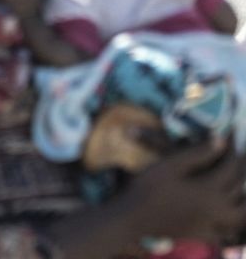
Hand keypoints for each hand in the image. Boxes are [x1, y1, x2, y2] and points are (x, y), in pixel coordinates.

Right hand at [119, 139, 245, 244]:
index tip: (231, 132)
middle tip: (237, 154)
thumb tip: (221, 140)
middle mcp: (216, 207)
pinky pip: (226, 228)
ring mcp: (211, 223)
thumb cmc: (147, 189)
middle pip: (239, 185)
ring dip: (242, 195)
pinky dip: (231, 218)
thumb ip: (197, 153)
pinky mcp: (202, 233)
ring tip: (238, 184)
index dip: (232, 147)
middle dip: (240, 167)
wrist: (131, 220)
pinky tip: (224, 211)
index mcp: (209, 189)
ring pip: (239, 210)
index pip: (230, 165)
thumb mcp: (169, 166)